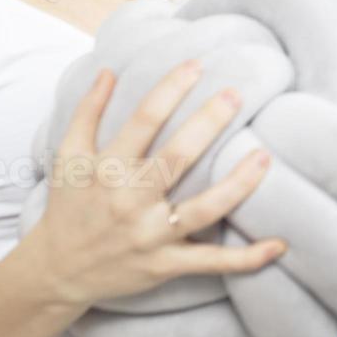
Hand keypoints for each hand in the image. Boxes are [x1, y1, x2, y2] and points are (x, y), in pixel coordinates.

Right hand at [27, 63, 286, 309]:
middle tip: (237, 94)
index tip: (197, 65)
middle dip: (209, 123)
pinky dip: (246, 259)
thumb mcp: (67, 157)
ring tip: (265, 156)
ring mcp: (151, 235)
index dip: (170, 89)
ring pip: (204, 209)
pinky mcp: (166, 265)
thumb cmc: (68, 207)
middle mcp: (130, 200)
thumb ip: (88, 112)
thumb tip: (108, 70)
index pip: (143, 120)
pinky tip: (279, 245)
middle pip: (177, 157)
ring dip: (238, 184)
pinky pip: (211, 262)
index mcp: (107, 169)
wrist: (56, 272)